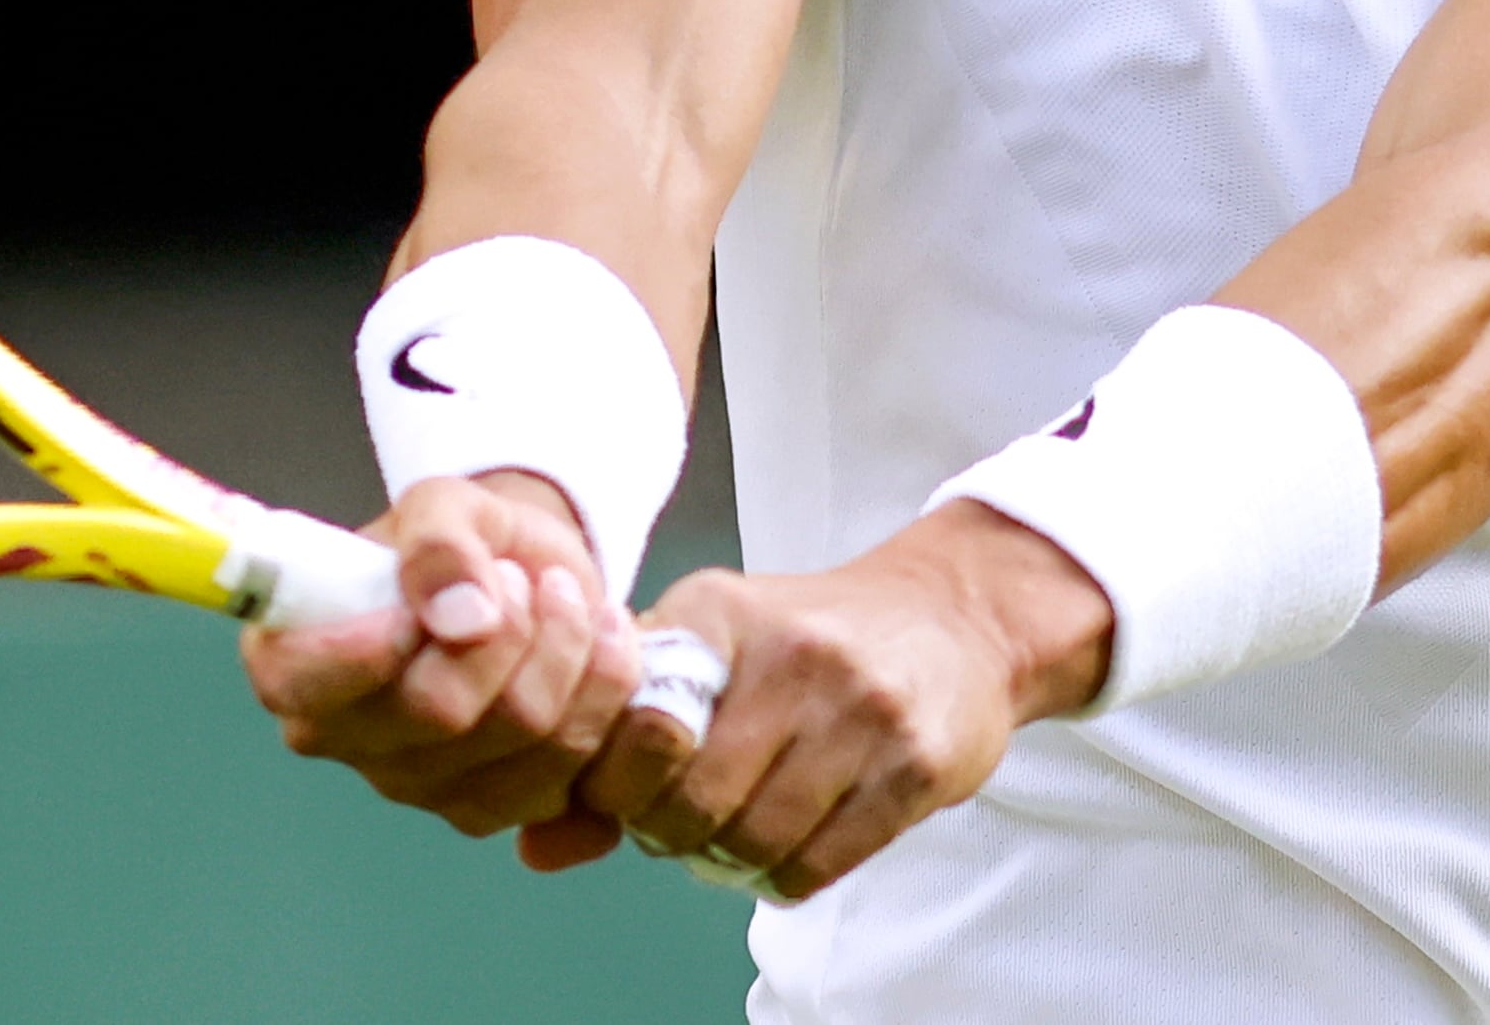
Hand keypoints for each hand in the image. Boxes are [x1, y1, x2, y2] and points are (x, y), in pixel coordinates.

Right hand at [241, 470, 644, 856]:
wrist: (529, 579)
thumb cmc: (463, 543)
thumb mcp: (445, 505)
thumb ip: (439, 541)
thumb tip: (461, 614)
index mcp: (296, 662)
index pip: (302, 688)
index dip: (370, 648)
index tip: (427, 600)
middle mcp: (347, 740)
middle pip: (441, 712)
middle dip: (511, 627)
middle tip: (524, 577)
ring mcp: (420, 787)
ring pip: (523, 741)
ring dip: (570, 651)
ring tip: (567, 596)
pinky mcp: (494, 810)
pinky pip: (570, 776)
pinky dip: (605, 698)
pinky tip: (600, 647)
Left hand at [577, 501, 1111, 900]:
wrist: (955, 617)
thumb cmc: (808, 640)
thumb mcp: (713, 642)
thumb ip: (620, 729)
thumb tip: (534, 848)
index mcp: (722, 612)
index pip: (633, 726)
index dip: (614, 785)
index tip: (629, 788)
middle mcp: (792, 655)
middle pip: (689, 801)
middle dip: (671, 834)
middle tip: (682, 824)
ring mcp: (861, 711)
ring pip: (753, 842)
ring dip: (729, 860)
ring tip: (734, 833)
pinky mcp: (915, 766)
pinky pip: (817, 866)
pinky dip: (783, 876)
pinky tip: (784, 846)